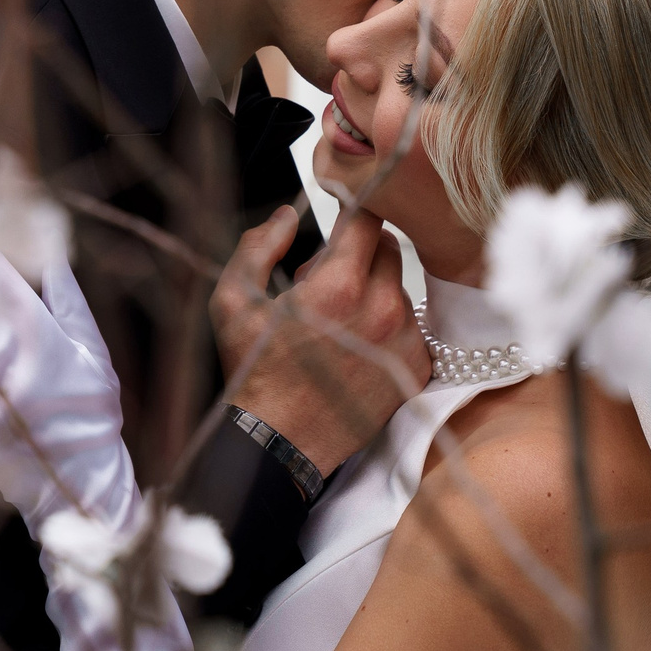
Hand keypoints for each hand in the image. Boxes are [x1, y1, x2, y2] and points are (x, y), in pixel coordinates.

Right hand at [211, 204, 430, 476]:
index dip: (353, 209)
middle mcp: (382, 311)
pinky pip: (412, 326)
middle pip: (388, 249)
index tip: (341, 213)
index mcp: (339, 288)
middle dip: (361, 252)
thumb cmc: (255, 372)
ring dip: (375, 290)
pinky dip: (390, 326)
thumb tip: (286, 213)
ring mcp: (404, 342)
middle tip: (328, 278)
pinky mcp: (416, 369)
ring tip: (339, 320)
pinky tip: (358, 345)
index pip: (369, 219)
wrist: (279, 442)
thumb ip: (258, 245)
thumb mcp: (233, 301)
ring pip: (400, 288)